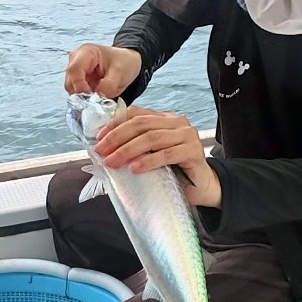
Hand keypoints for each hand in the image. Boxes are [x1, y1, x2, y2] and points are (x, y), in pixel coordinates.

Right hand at [65, 43, 141, 96]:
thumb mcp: (120, 73)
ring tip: (97, 101)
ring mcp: (76, 70)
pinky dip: (84, 98)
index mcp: (86, 52)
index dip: (79, 86)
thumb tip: (97, 98)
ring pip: (71, 88)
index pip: (74, 70)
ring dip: (82, 97)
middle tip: (94, 103)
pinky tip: (95, 99)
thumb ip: (108, 86)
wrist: (128, 62)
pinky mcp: (78, 79)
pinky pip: (76, 92)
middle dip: (80, 94)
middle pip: (70, 80)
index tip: (90, 98)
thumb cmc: (124, 62)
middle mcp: (77, 59)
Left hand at [93, 107, 220, 207]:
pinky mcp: (193, 151)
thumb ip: (137, 145)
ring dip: (128, 150)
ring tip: (113, 162)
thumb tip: (105, 148)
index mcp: (165, 118)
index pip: (136, 113)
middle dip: (117, 137)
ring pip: (151, 138)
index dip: (115, 124)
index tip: (99, 138)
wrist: (202, 188)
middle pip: (141, 124)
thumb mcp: (152, 153)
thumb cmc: (175, 171)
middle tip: (101, 152)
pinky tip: (135, 169)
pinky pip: (167, 154)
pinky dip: (148, 161)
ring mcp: (187, 135)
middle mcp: (177, 122)